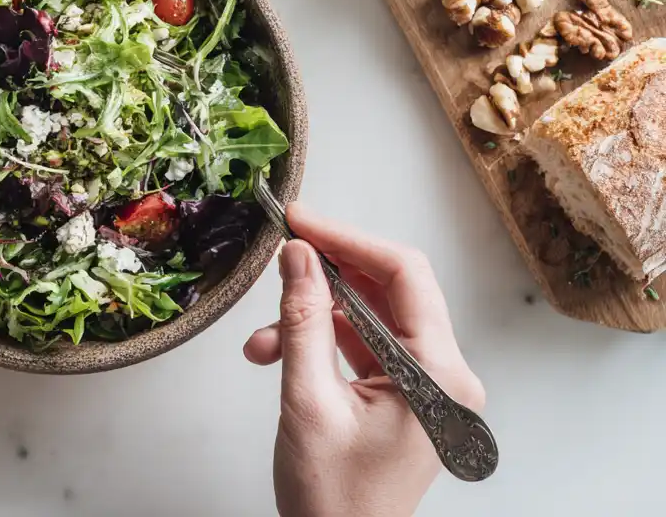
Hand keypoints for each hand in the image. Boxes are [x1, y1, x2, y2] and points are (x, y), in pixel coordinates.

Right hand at [244, 203, 484, 516]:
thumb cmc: (336, 500)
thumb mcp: (308, 400)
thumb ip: (303, 319)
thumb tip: (299, 254)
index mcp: (438, 375)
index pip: (402, 275)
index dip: (348, 238)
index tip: (302, 220)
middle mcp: (443, 375)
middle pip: (387, 289)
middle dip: (327, 272)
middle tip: (284, 247)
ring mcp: (425, 385)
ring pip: (367, 316)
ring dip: (312, 316)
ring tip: (264, 339)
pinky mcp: (404, 395)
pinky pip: (362, 345)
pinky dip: (319, 341)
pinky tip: (276, 353)